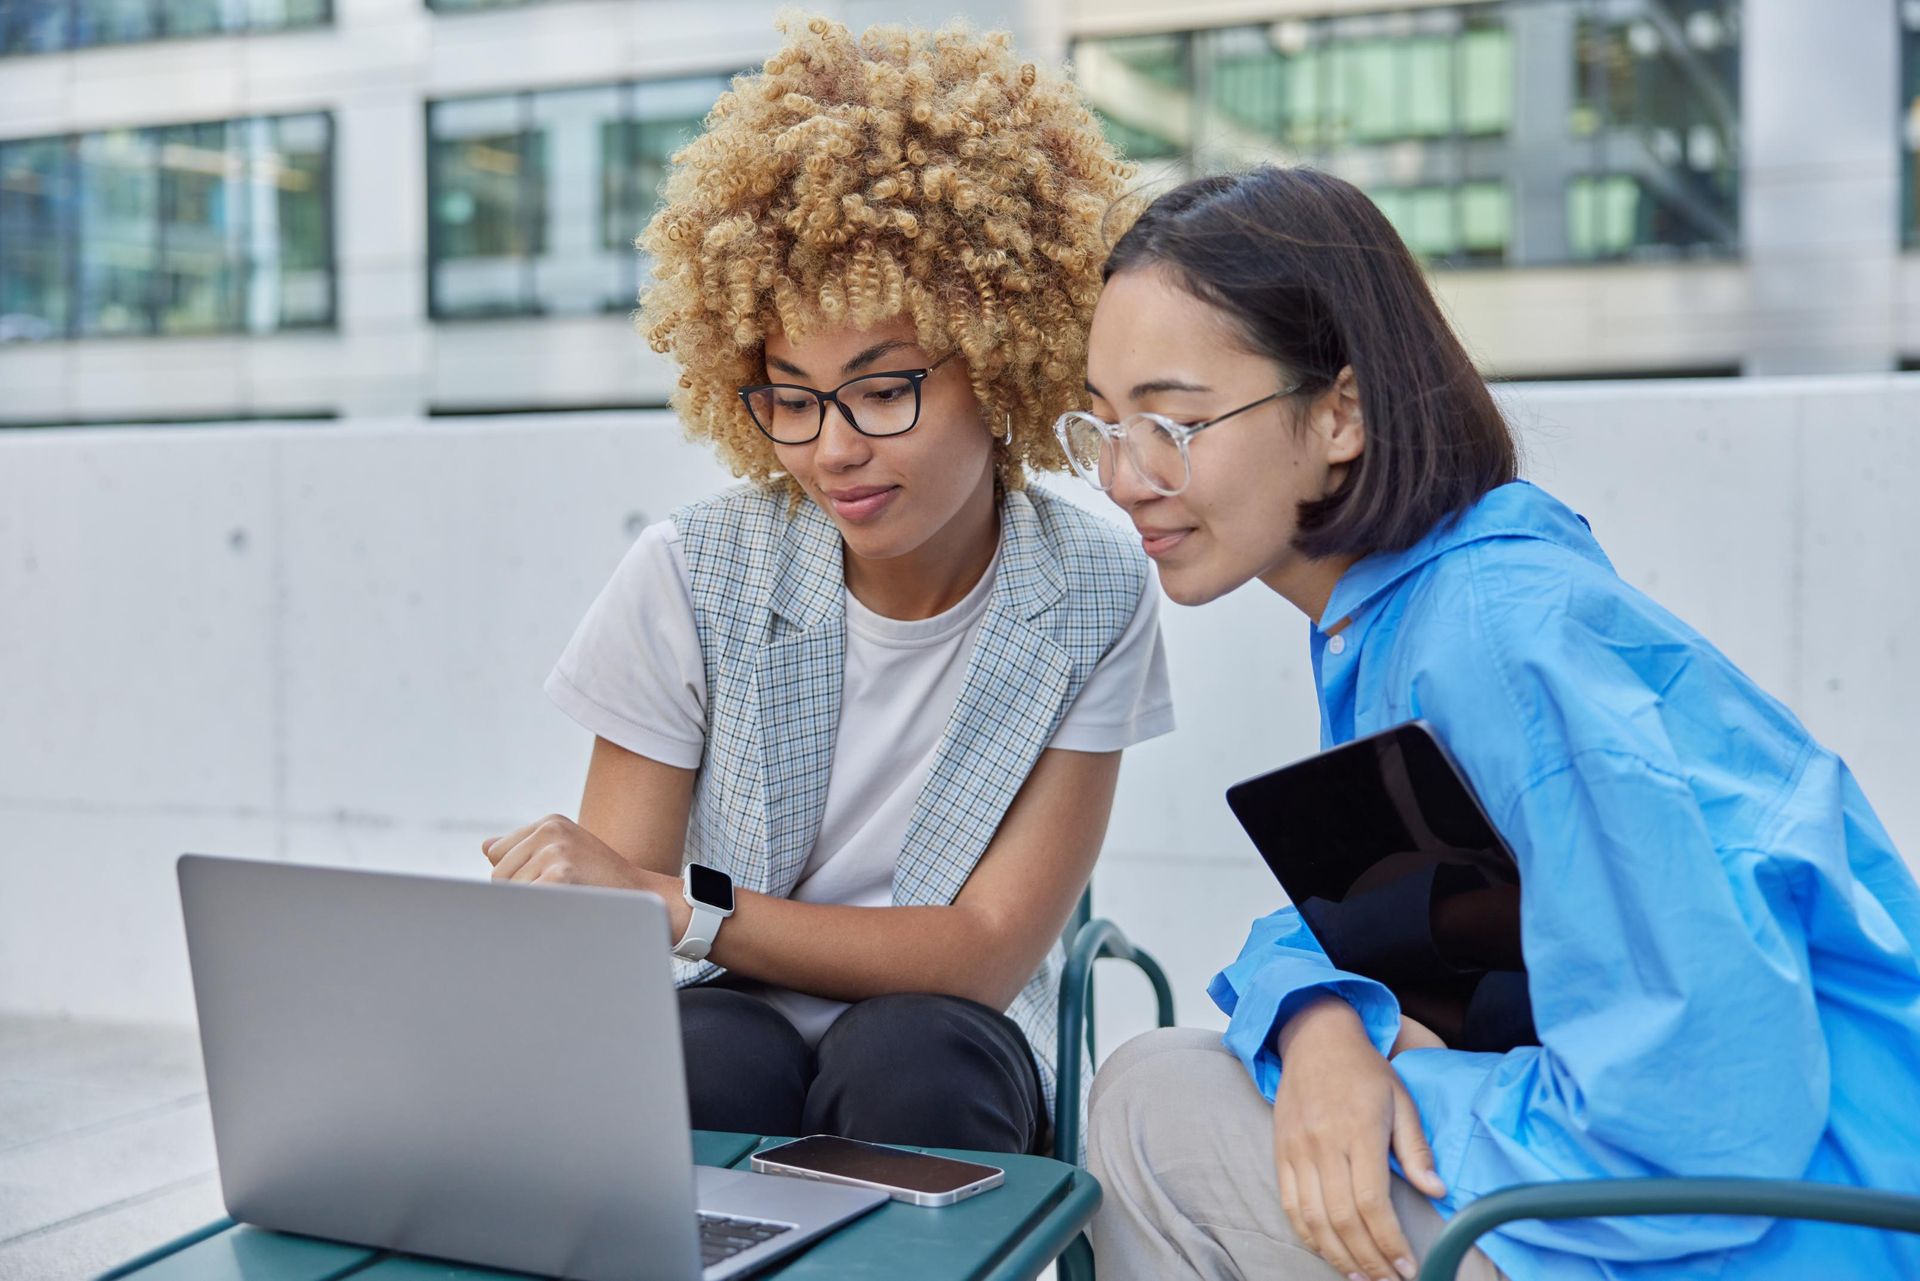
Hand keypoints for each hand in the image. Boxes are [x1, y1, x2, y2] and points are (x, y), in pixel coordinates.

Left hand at [482, 815, 685, 930]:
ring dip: (530, 906)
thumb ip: (527, 849)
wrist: (645, 897)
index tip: (539, 888)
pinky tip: (563, 912)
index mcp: (550, 823)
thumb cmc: (604, 882)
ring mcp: (555, 850)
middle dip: (518, 894)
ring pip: (508, 892)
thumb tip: (486, 847)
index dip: (515, 877)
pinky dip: (538, 914)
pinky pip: (526, 902)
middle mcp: (550, 830)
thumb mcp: (566, 852)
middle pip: (498, 874)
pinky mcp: (560, 873)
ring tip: (564, 904)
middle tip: (556, 900)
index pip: (498, 853)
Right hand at [1272, 997, 1447, 1280]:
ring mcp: (1297, 1149)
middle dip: (1367, 1260)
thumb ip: (1416, 1149)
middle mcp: (1323, 1144)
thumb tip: (1436, 1191)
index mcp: (1359, 1131)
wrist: (1315, 1038)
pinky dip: (1307, 1235)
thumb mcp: (1402, 1100)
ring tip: (1361, 1278)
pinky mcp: (1280, 1151)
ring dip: (1338, 1256)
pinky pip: (1289, 1204)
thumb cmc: (1365, 1070)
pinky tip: (1328, 1253)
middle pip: (1342, 1218)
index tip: (1408, 1267)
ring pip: (1313, 1218)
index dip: (1389, 1242)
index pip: (1371, 1202)